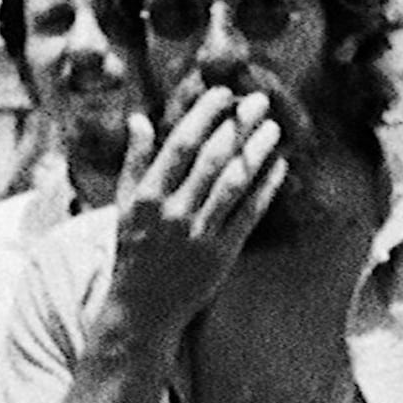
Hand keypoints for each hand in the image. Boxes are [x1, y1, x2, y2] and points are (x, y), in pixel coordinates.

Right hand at [102, 87, 286, 344]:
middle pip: (212, 158)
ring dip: (257, 151)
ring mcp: (198, 235)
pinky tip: (278, 165)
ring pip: (234, 182)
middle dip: (238, 125)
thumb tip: (139, 119)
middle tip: (259, 100)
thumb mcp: (124, 206)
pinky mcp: (221, 254)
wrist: (141, 310)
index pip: (180, 145)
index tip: (224, 93)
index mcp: (147, 198)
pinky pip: (249, 213)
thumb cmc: (132, 252)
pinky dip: (266, 187)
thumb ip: (133, 162)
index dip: (204, 115)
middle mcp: (173, 214)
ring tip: (273, 127)